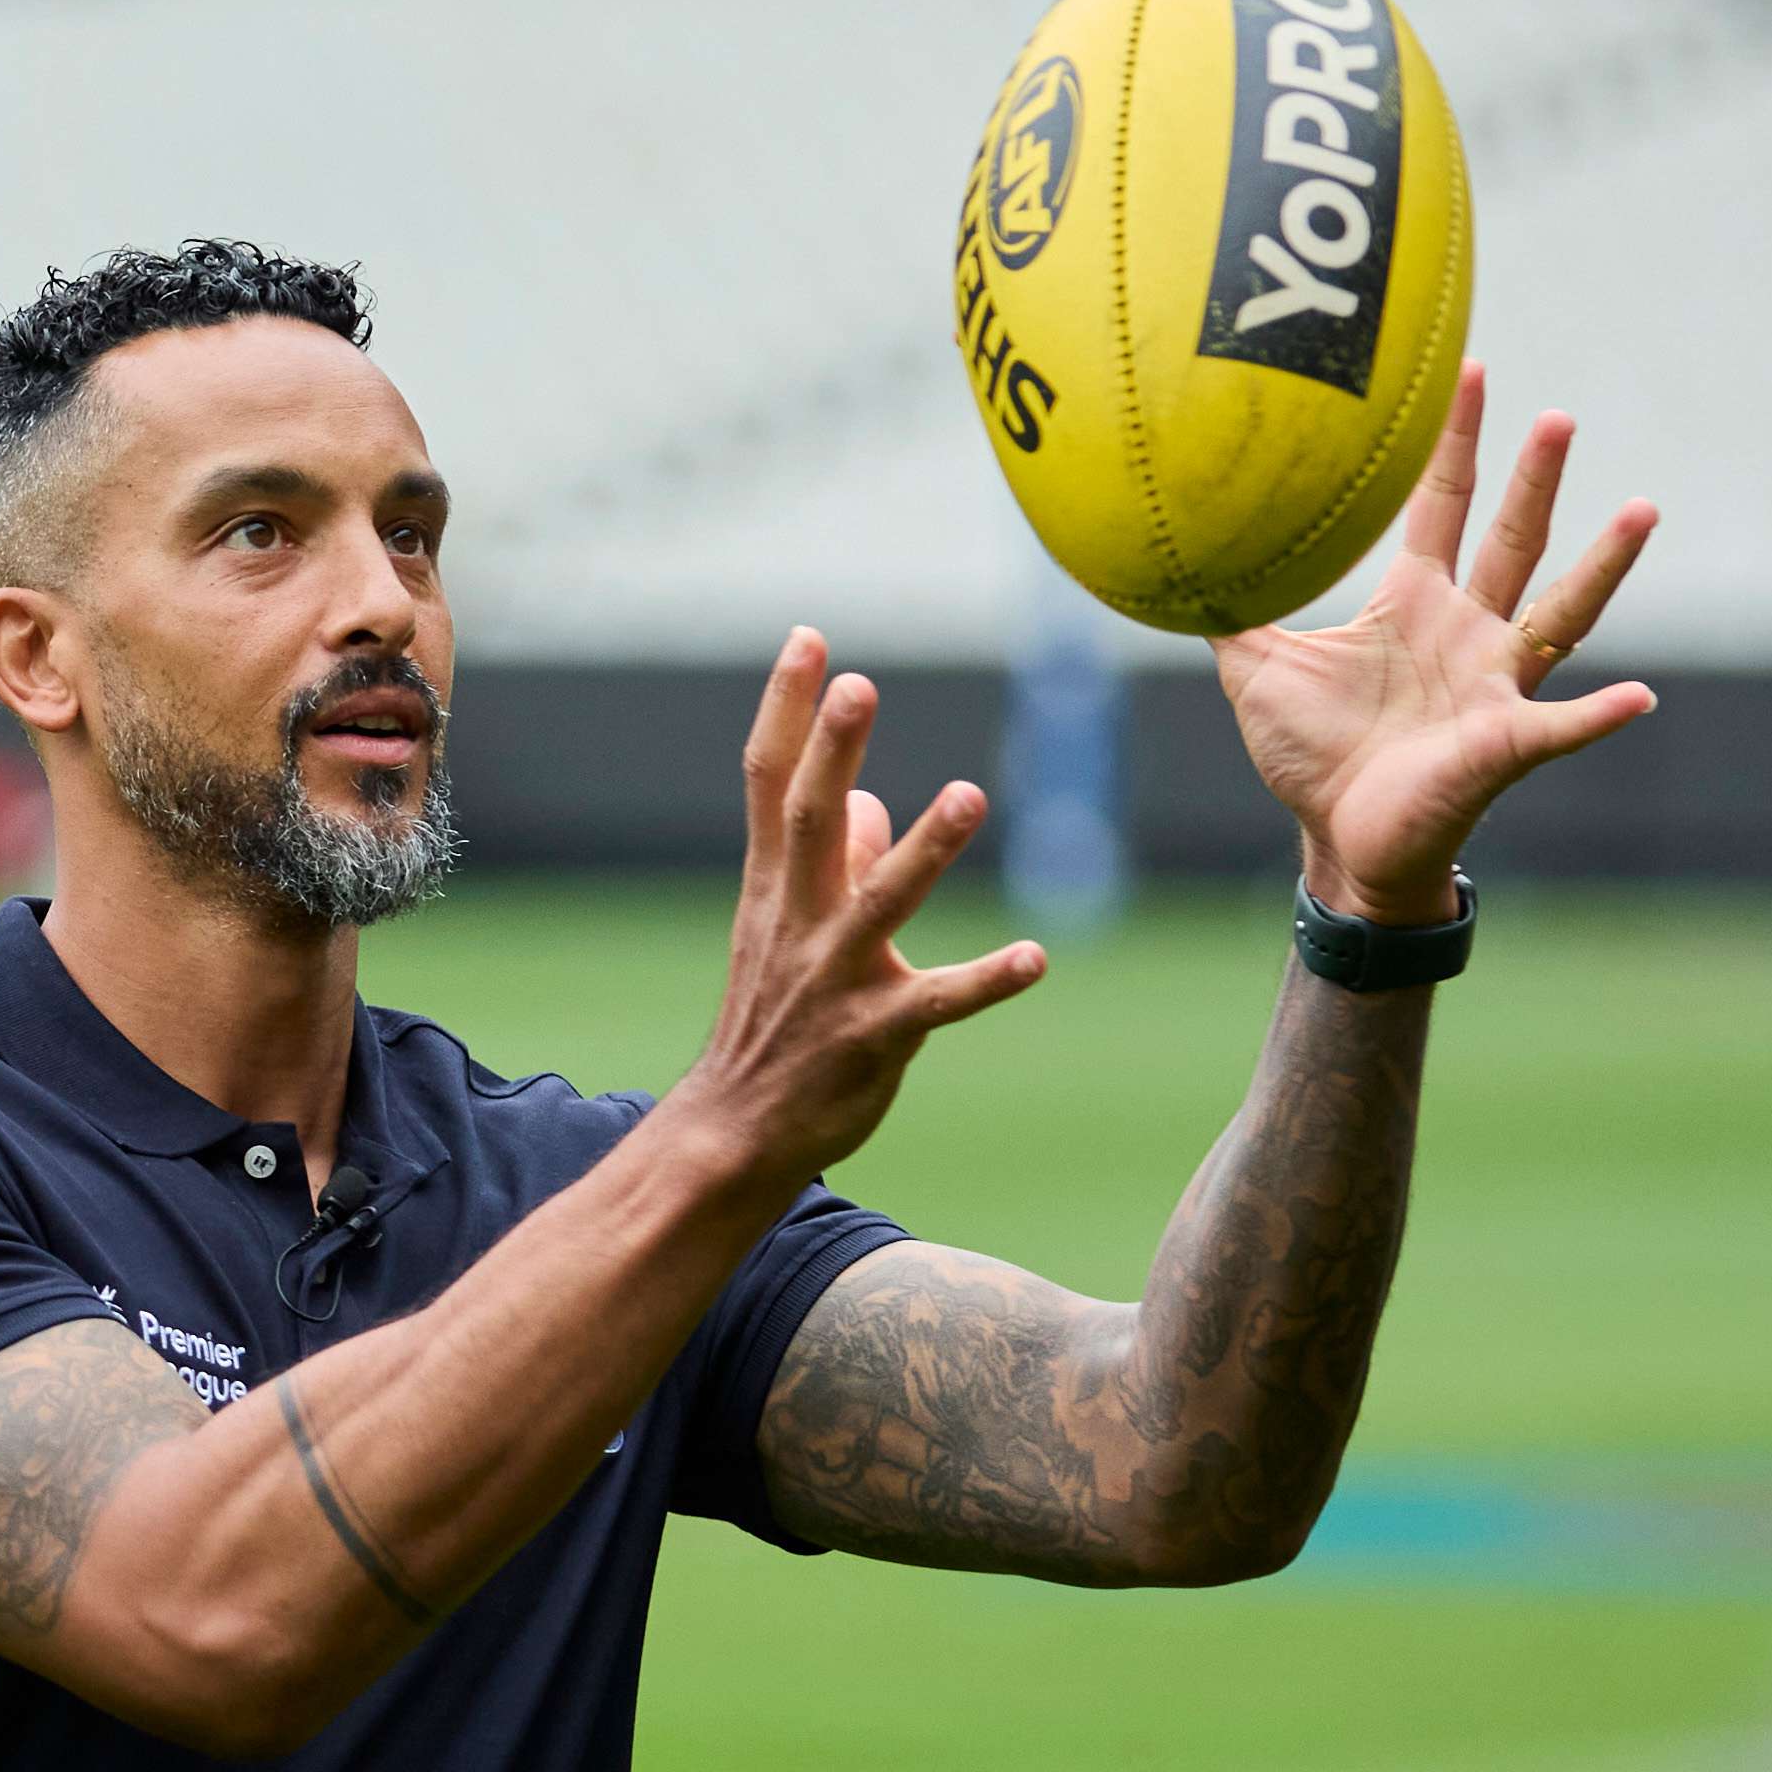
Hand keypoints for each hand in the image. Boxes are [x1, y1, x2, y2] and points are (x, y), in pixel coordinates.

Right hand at [668, 632, 1048, 1185]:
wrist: (735, 1132)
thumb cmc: (770, 1025)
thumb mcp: (783, 934)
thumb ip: (826, 863)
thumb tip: (864, 801)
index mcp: (773, 889)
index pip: (769, 782)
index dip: (786, 710)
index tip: (808, 639)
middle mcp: (798, 923)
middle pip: (810, 823)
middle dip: (833, 753)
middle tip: (860, 684)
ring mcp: (835, 980)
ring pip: (880, 904)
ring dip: (924, 849)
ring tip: (967, 795)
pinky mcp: (875, 1036)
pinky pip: (938, 1003)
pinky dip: (987, 979)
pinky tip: (1036, 959)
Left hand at [1216, 363, 1658, 925]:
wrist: (1340, 843)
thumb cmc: (1312, 758)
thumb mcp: (1254, 666)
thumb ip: (1227, 604)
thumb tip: (1170, 545)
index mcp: (1415, 604)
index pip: (1443, 505)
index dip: (1455, 442)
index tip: (1468, 373)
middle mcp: (1468, 633)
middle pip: (1513, 540)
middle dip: (1536, 480)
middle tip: (1559, 417)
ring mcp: (1495, 686)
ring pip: (1564, 615)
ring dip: (1604, 565)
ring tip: (1645, 509)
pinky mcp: (1504, 744)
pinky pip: (1561, 728)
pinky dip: (1599, 715)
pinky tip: (1640, 697)